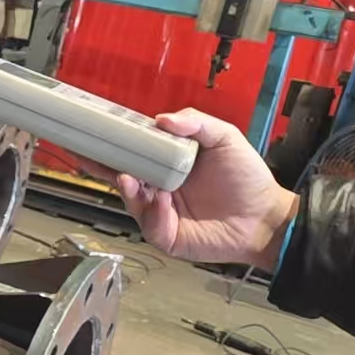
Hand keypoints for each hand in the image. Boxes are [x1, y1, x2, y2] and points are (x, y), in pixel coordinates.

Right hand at [114, 108, 299, 267]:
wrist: (266, 217)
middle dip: (101, 167)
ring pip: (131, 201)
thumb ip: (197, 122)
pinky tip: (161, 199)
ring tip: (128, 178)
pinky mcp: (167, 235)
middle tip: (88, 155)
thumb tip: (162, 119)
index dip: (115, 145)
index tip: (99, 133)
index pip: (134, 153)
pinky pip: (150, 224)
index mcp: (168, 165)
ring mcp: (160, 213)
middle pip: (121, 177)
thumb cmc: (247, 181)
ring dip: (127, 189)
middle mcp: (159, 188)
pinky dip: (153, 211)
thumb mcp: (226, 139)